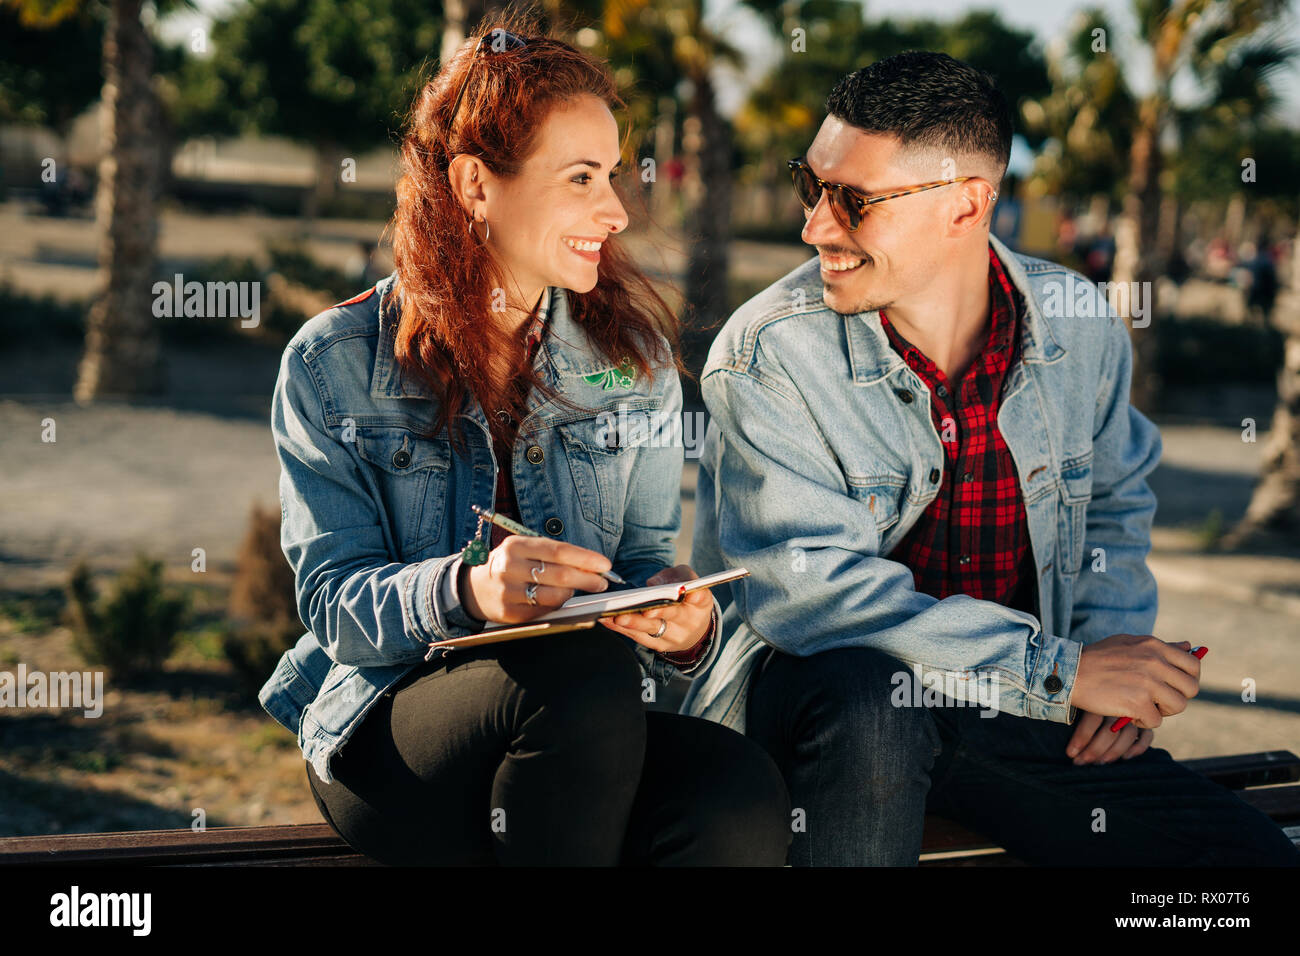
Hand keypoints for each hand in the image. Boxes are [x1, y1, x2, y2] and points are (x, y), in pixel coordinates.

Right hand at [460, 536, 609, 624]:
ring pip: (554, 596)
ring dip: (573, 593)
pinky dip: (558, 605)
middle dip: (587, 579)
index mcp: (515, 546)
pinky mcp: (509, 613)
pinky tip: (562, 599)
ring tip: (580, 589)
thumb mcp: (525, 549)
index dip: (585, 558)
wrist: (475, 587)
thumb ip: (554, 554)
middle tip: (603, 582)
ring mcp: (507, 592)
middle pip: (559, 574)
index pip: (558, 551)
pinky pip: (544, 610)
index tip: (605, 565)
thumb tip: (592, 566)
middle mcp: (509, 567)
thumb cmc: (511, 564)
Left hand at [602, 564, 711, 655]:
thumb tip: (652, 583)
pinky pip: (637, 637)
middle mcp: (689, 621)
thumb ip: (675, 575)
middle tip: (645, 610)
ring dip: (633, 623)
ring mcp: (673, 636)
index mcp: (701, 602)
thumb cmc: (686, 597)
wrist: (693, 629)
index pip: (699, 597)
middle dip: (658, 612)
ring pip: (652, 629)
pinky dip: (621, 629)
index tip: (685, 593)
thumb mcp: (687, 580)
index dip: (693, 595)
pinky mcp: (657, 645)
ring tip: (616, 616)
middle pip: (673, 616)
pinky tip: (608, 620)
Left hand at [1065, 709, 1154, 764]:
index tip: (1071, 753)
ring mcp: (1133, 714)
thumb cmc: (1084, 706)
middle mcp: (1118, 704)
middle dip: (1095, 750)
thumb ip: (1073, 719)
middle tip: (1083, 762)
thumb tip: (1071, 746)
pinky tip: (1126, 757)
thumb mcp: (1079, 708)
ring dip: (1114, 751)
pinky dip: (1138, 747)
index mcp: (1099, 697)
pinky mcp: (1144, 724)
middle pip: (1111, 730)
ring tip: (1100, 763)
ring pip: (1128, 733)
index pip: (1093, 718)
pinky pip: (1147, 735)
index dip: (1082, 737)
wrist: (1106, 700)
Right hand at [1070, 636, 1199, 729]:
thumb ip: (1159, 647)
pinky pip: (1155, 721)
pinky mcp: (1138, 703)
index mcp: (1155, 646)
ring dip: (1162, 711)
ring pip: (1178, 706)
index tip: (1173, 686)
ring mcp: (1148, 683)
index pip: (1193, 665)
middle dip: (1177, 697)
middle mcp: (1155, 663)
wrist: (1068, 672)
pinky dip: (1142, 721)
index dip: (1187, 679)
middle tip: (1158, 700)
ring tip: (1143, 708)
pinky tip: (1128, 714)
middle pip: (1191, 688)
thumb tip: (1188, 647)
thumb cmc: (1096, 658)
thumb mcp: (1129, 643)